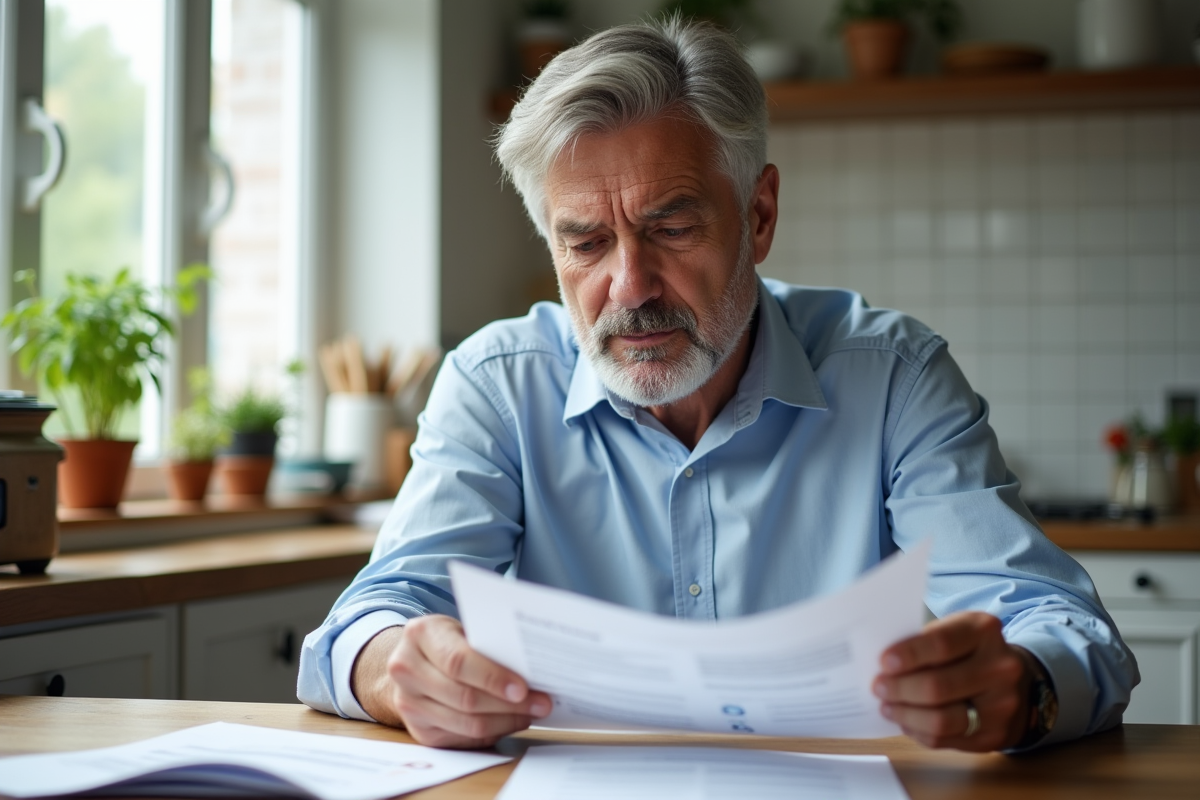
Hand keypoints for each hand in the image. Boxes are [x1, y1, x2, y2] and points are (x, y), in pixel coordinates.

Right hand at [351, 614, 552, 748]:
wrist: (411, 660)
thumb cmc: (448, 640)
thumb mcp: (461, 629)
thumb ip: (486, 645)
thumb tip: (531, 669)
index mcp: (419, 635)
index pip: (458, 662)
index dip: (493, 678)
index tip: (523, 688)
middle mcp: (406, 670)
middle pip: (464, 697)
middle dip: (509, 704)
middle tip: (541, 703)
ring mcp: (408, 704)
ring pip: (466, 724)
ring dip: (506, 721)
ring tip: (531, 713)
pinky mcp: (418, 731)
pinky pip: (463, 739)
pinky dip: (493, 732)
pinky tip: (511, 721)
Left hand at [872, 611, 1030, 751]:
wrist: (1017, 682)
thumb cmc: (970, 652)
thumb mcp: (954, 630)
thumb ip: (924, 642)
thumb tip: (882, 665)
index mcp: (984, 631)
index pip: (941, 644)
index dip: (908, 655)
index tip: (883, 662)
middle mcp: (1000, 668)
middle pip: (938, 686)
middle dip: (900, 689)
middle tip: (878, 687)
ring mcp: (1002, 705)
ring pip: (941, 720)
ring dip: (905, 714)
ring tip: (887, 706)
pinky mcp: (996, 734)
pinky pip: (946, 739)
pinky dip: (918, 731)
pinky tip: (906, 721)